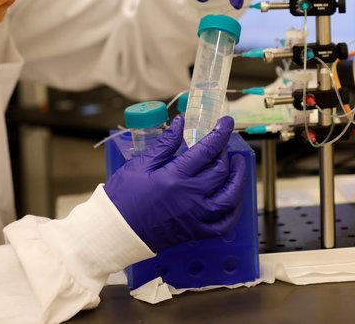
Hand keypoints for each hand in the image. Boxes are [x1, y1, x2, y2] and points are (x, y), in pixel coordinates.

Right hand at [104, 115, 245, 252]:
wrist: (117, 230)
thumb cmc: (124, 196)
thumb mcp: (141, 164)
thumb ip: (165, 144)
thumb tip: (180, 123)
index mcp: (176, 176)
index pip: (207, 149)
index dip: (221, 133)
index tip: (226, 122)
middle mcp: (191, 196)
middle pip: (221, 171)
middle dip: (226, 154)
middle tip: (222, 145)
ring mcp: (196, 216)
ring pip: (230, 197)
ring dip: (238, 180)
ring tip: (236, 167)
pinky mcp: (195, 232)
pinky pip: (224, 224)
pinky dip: (234, 211)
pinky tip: (233, 199)